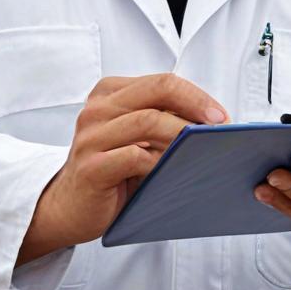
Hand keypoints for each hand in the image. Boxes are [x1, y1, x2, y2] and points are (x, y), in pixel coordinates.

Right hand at [17, 74, 227, 264]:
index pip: (162, 81)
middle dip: (196, 105)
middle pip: (158, 90)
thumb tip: (212, 123)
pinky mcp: (90, 168)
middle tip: (221, 125)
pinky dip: (160, 161)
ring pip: (147, 120)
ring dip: (182, 134)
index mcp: (110, 93)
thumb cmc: (112, 171)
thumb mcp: (135, 137)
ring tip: (203, 150)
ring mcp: (91, 137)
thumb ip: (161, 121)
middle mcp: (98, 109)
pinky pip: (133, 156)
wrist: (69, 207)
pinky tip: (174, 171)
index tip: (222, 116)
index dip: (197, 96)